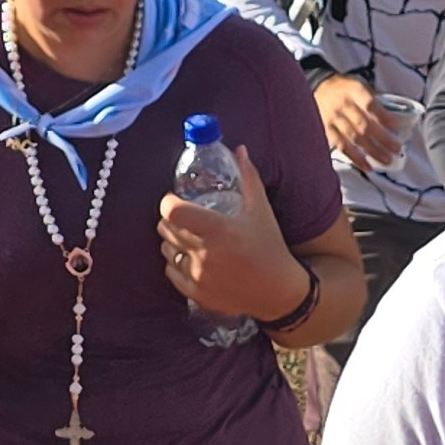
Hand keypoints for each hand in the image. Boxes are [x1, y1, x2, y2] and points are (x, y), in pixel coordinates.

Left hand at [157, 143, 300, 320]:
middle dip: (170, 219)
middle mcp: (206, 254)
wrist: (279, 292)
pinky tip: (188, 258)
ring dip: (171, 241)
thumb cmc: (271, 248)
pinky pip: (171, 272)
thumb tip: (240, 149)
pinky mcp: (197, 294)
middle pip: (166, 229)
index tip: (174, 199)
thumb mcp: (262, 211)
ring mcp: (200, 276)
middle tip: (181, 216)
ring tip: (185, 236)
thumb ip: (248, 178)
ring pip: (166, 250)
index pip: (173, 211)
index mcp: (219, 230)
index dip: (168, 202)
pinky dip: (175, 263)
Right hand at [314, 73, 404, 172]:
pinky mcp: (326, 131)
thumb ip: (375, 99)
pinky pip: (342, 146)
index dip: (384, 117)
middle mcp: (343, 105)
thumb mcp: (359, 85)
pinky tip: (367, 166)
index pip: (370, 105)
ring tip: (386, 160)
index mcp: (353, 90)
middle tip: (396, 148)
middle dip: (382, 138)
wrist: (317, 87)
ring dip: (372, 150)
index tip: (398, 126)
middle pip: (364, 124)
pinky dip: (355, 158)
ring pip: (354, 138)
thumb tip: (398, 116)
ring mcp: (333, 119)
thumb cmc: (344, 88)